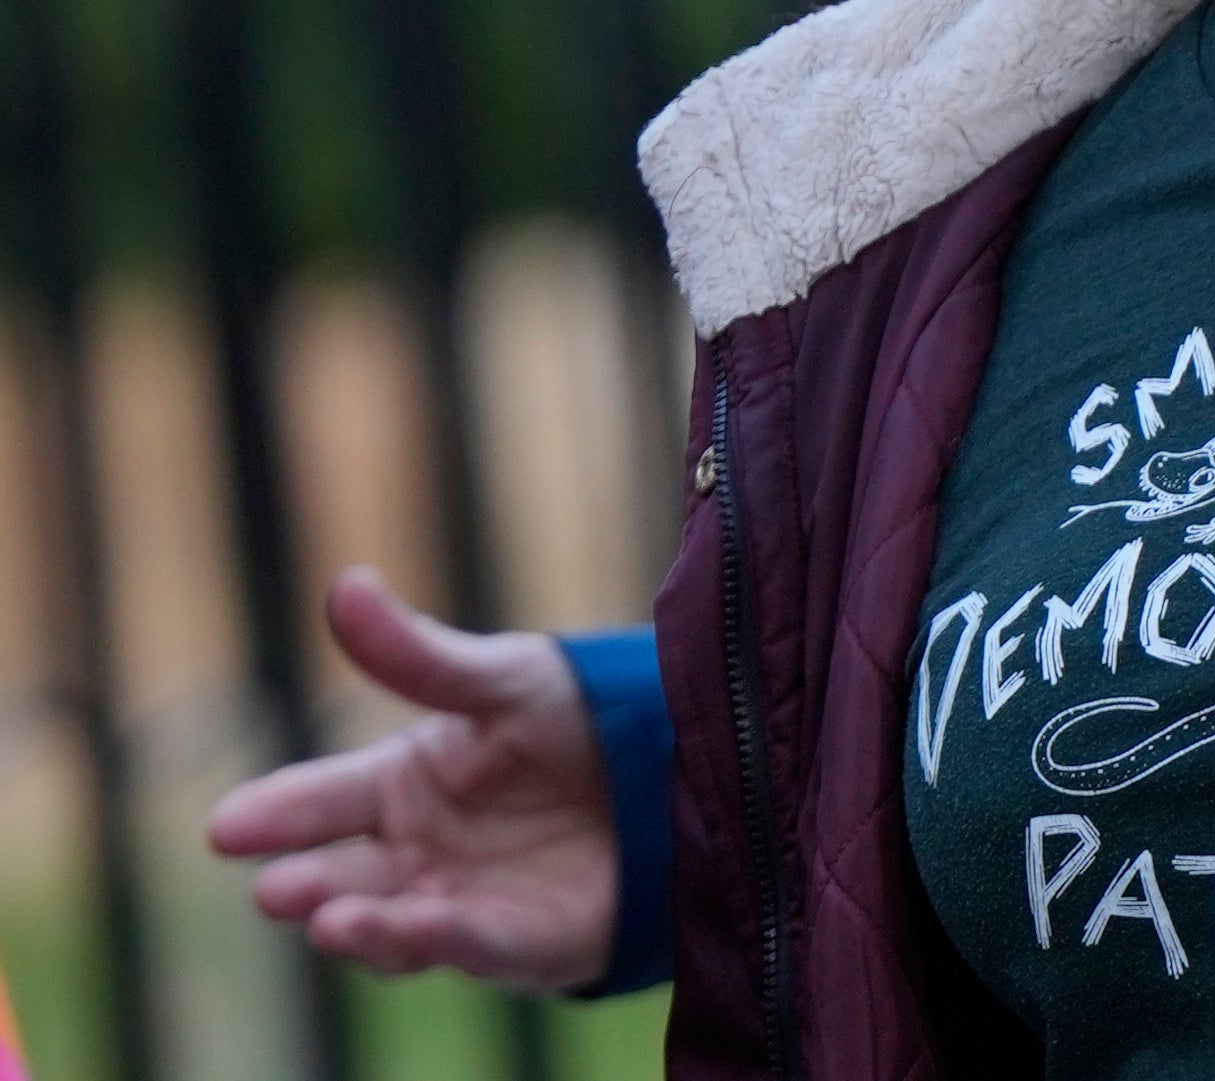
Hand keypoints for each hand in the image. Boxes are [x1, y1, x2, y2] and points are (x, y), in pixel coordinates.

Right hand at [204, 568, 619, 990]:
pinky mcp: (515, 940)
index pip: (318, 801)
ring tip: (330, 921)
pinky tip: (415, 927)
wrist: (674, 766)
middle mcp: (414, 850)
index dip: (273, 813)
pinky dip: (440, 939)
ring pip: (390, 922)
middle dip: (304, 885)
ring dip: (360, 926)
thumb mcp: (504, 678)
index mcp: (398, 783)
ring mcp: (457, 900)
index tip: (224, 827)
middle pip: (340, 875)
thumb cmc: (575, 716)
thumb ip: (420, 655)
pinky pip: (472, 943)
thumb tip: (344, 585)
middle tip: (274, 888)